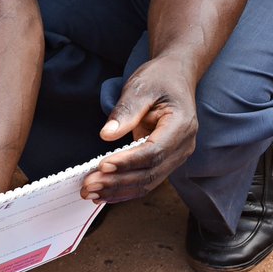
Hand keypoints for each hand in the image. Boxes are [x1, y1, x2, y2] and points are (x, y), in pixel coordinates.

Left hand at [80, 56, 198, 203]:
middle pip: (150, 172)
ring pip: (148, 182)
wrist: (175, 77)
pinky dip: (124, 189)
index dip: (128, 161)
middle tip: (89, 185)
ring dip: (118, 190)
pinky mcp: (165, 161)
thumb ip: (126, 111)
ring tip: (91, 193)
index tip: (102, 165)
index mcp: (181, 125)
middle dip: (117, 182)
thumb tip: (107, 135)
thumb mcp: (141, 87)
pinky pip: (146, 180)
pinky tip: (104, 194)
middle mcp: (183, 146)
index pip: (153, 151)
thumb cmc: (159, 79)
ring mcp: (176, 156)